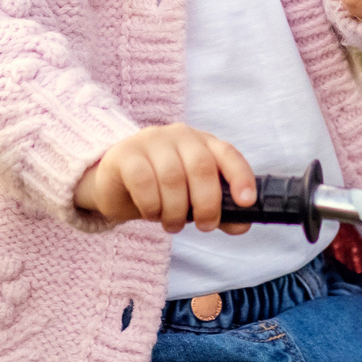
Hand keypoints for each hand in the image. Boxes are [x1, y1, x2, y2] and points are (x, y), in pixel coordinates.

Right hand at [73, 125, 255, 232]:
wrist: (115, 185)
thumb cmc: (162, 191)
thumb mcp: (193, 200)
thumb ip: (219, 210)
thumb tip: (242, 225)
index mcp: (203, 142)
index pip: (228, 154)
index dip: (240, 177)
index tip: (246, 202)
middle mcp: (180, 135)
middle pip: (200, 167)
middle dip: (206, 204)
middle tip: (203, 226)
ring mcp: (151, 140)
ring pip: (172, 177)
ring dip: (175, 210)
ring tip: (172, 223)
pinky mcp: (125, 154)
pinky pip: (143, 181)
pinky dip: (151, 205)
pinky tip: (151, 213)